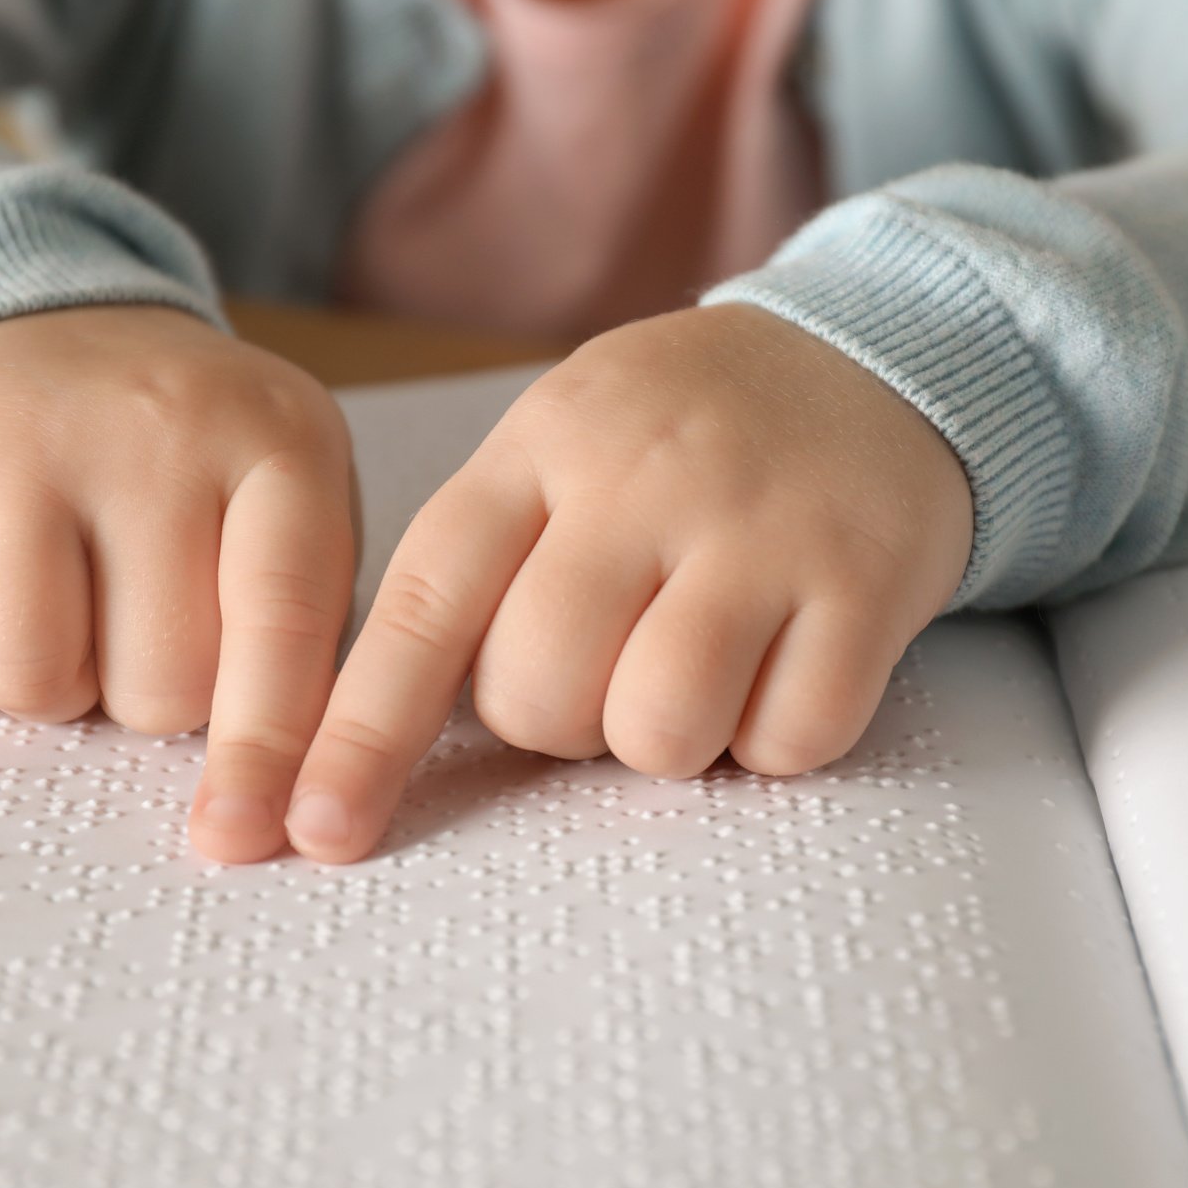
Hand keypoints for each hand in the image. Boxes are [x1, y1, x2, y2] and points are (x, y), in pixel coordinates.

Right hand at [0, 305, 354, 864]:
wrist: (59, 326)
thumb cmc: (202, 462)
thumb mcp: (293, 502)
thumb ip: (304, 632)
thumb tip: (282, 803)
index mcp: (282, 445)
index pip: (281, 619)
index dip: (269, 745)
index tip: (252, 838)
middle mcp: (159, 431)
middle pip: (158, 683)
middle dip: (154, 697)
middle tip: (146, 622)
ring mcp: (29, 443)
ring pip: (31, 676)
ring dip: (53, 691)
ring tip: (76, 617)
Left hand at [285, 303, 972, 862]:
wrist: (871, 357)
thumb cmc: (684, 437)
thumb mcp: (562, 447)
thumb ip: (484, 565)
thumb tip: (378, 738)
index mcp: (542, 448)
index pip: (424, 603)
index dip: (363, 731)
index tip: (315, 831)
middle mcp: (643, 480)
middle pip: (540, 695)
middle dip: (561, 722)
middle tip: (617, 661)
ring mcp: (761, 527)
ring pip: (660, 731)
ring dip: (670, 738)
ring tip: (701, 665)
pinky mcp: (866, 578)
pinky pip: (789, 741)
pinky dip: (777, 736)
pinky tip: (786, 660)